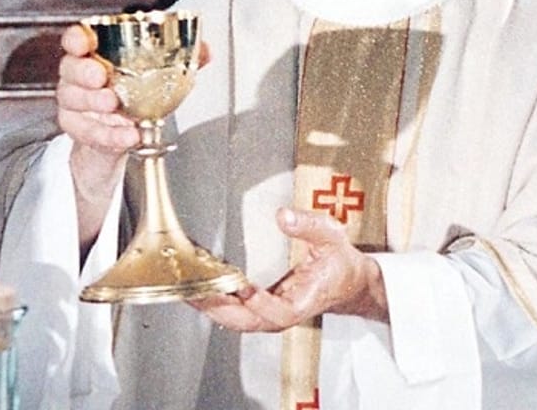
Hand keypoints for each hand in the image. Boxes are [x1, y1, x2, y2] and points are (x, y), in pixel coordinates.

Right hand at [58, 21, 210, 254]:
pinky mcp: (79, 130)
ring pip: (72, 100)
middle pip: (69, 68)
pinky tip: (126, 135)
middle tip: (101, 76)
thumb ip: (183, 59)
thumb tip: (206, 51)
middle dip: (83, 71)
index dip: (77, 38)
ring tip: (115, 106)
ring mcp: (76, 104)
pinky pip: (87, 132)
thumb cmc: (137, 96)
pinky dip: (108, 135)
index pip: (76, 39)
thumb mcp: (160, 76)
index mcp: (96, 54)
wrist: (126, 135)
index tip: (85, 42)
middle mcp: (80, 76)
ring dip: (93, 102)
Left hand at [188, 208, 387, 331]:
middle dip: (218, 307)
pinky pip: (235, 310)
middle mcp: (283, 313)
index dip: (261, 303)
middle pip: (247, 321)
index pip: (280, 312)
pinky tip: (200, 284)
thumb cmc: (341, 263)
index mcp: (303, 302)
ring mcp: (270, 313)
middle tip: (194, 289)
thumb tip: (282, 216)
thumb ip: (308, 226)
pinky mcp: (261, 308)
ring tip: (187, 286)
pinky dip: (216, 299)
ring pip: (236, 318)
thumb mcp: (332, 238)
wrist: (348, 282)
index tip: (244, 289)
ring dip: (211, 305)